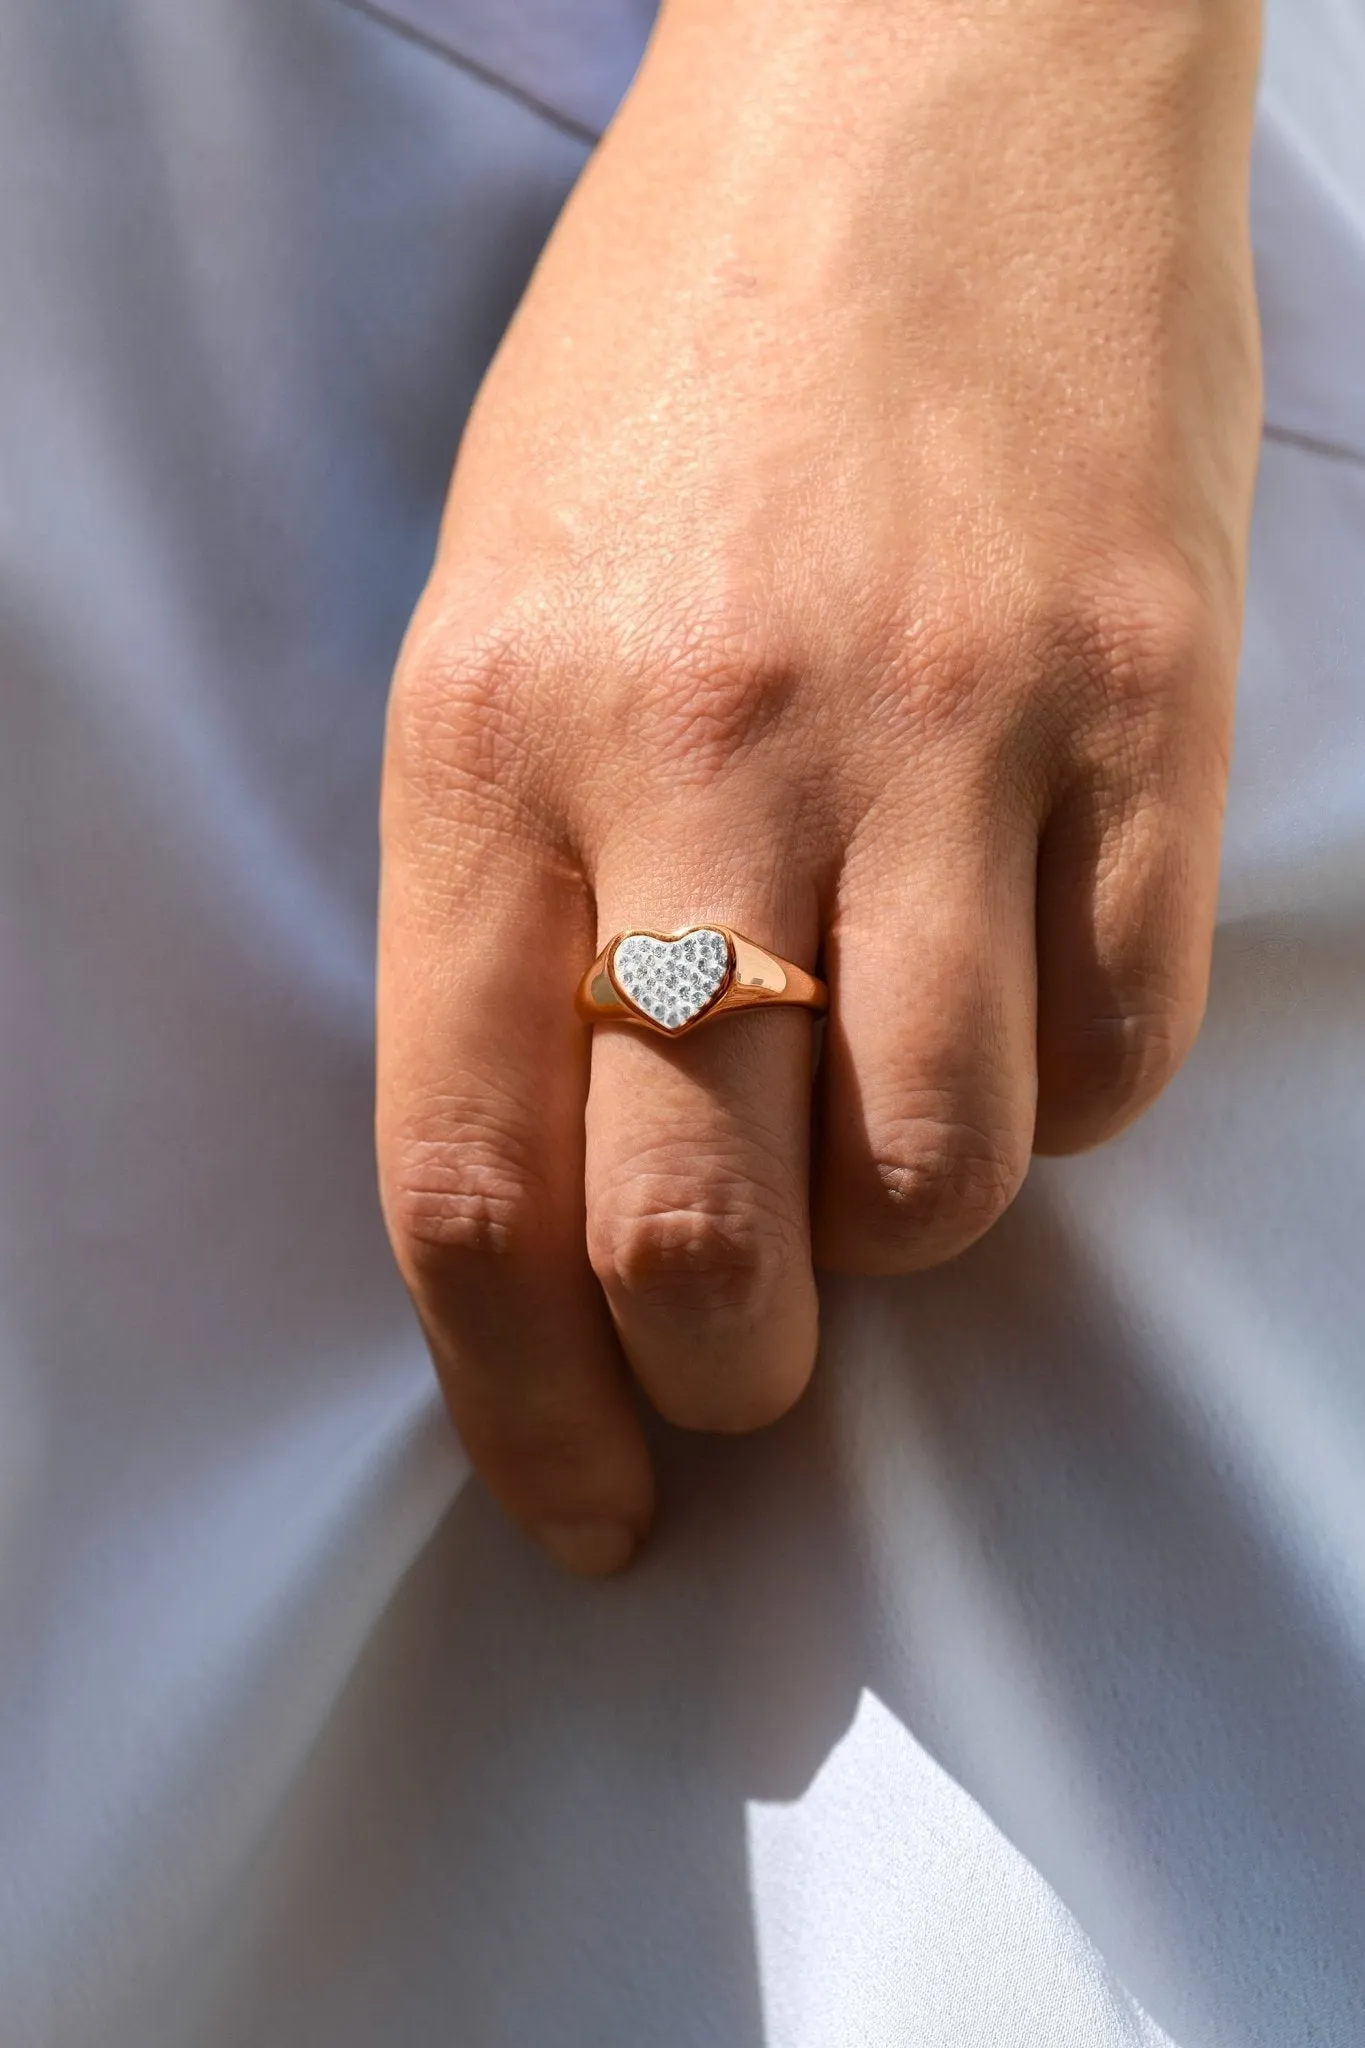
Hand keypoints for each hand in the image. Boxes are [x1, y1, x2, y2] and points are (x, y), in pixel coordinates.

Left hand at [376, 0, 1261, 1572]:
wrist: (923, 89)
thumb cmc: (678, 364)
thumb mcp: (496, 616)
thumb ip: (517, 904)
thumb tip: (592, 1173)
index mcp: (494, 738)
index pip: (473, 1182)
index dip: (524, 1410)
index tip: (584, 1506)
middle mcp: (710, 753)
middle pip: (703, 1235)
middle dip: (719, 1385)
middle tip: (738, 1380)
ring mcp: (946, 729)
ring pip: (935, 1181)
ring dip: (900, 1236)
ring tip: (876, 1136)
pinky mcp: (1140, 707)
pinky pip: (1112, 1049)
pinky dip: (1058, 1100)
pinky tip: (1014, 1004)